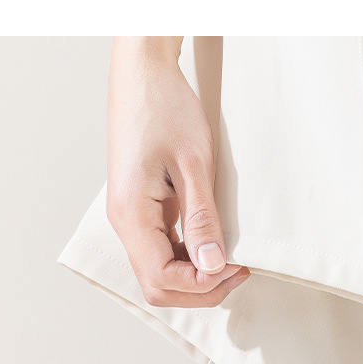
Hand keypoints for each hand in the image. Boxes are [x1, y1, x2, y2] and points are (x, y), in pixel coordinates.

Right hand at [106, 37, 249, 307]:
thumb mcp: (194, 164)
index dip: (202, 285)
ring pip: (158, 271)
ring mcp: (130, 216)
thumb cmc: (165, 108)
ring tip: (231, 260)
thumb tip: (213, 267)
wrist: (144, 74)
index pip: (162, 279)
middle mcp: (124, 222)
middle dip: (200, 289)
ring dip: (194, 276)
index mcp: (132, 214)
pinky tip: (213, 245)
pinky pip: (161, 249)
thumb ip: (202, 220)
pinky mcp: (141, 208)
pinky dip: (188, 258)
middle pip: (157, 286)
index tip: (237, 268)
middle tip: (238, 271)